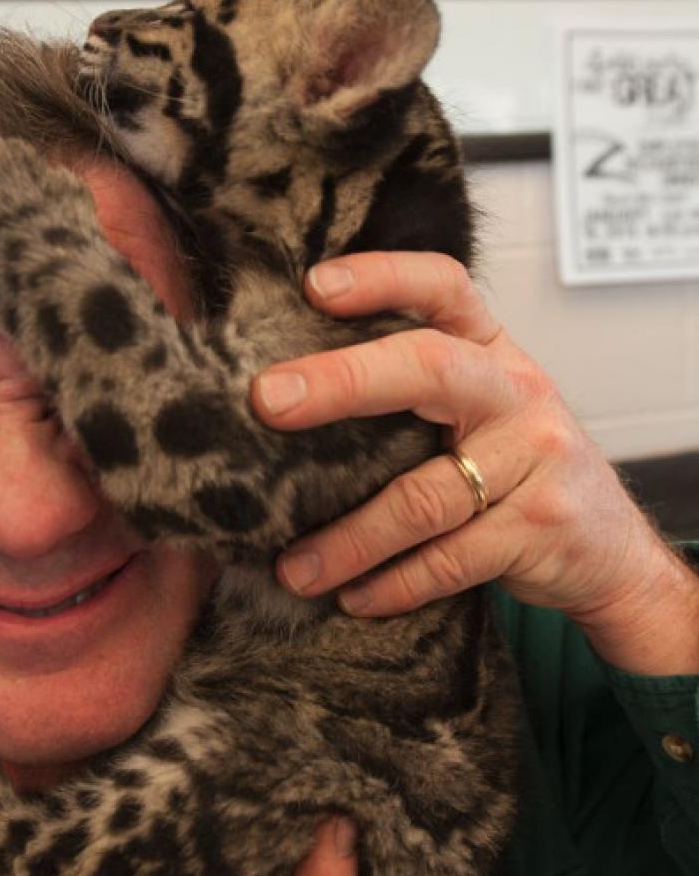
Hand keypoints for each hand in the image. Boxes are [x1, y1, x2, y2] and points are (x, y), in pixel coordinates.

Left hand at [252, 252, 698, 673]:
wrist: (610, 547)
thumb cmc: (514, 466)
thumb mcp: (478, 410)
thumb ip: (410, 393)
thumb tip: (283, 399)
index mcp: (490, 351)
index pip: (443, 288)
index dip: (382, 276)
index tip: (314, 286)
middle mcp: (516, 390)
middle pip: (428, 369)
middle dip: (340, 381)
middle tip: (265, 401)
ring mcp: (536, 457)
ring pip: (422, 497)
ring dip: (347, 540)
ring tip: (293, 569)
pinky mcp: (541, 527)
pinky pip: (448, 561)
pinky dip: (392, 585)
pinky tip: (354, 599)